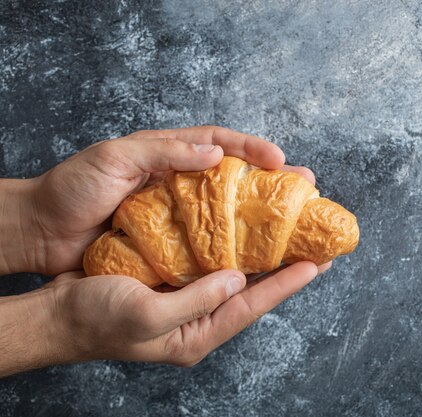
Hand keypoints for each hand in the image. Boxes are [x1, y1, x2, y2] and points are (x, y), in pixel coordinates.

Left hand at [10, 125, 313, 275]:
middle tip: (305, 187)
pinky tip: (256, 253)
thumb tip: (216, 153)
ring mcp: (177, 213)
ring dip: (260, 215)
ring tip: (292, 222)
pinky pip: (209, 241)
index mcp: (167, 152)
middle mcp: (179, 181)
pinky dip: (233, 244)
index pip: (220, 142)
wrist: (42, 233)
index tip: (281, 161)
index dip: (253, 148)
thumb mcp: (113, 158)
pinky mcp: (170, 242)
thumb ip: (163, 152)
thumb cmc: (71, 189)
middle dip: (271, 181)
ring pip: (227, 210)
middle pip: (234, 176)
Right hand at [42, 261, 327, 369]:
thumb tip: (236, 279)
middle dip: (283, 273)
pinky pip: (211, 268)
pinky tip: (242, 237)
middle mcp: (198, 322)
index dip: (285, 285)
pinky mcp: (174, 286)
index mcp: (196, 336)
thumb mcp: (146, 315)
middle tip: (314, 249)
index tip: (315, 264)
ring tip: (289, 240)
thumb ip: (195, 301)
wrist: (56, 315)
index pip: (251, 307)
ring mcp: (187, 304)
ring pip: (235, 280)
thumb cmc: (94, 320)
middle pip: (251, 294)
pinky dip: (230, 253)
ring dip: (262, 259)